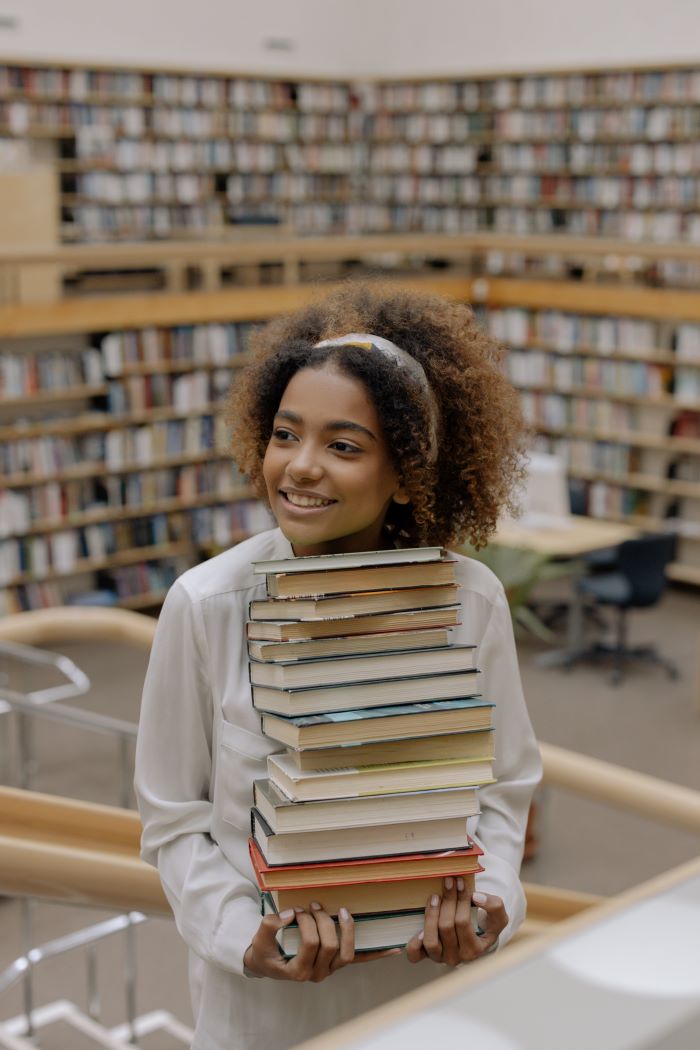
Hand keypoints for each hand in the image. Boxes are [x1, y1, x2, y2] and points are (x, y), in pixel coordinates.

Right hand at [243, 901, 399, 981]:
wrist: (267, 962)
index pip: (310, 944)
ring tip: (342, 911)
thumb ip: (270, 925)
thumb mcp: (260, 939)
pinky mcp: (337, 963)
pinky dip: (377, 955)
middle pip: (330, 945)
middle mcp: (316, 974)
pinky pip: (360, 960)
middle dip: (323, 921)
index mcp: (298, 971)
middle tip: (313, 905)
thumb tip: (290, 913)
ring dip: (347, 930)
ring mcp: (330, 970)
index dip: (307, 924)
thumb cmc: (264, 950)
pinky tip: (394, 949)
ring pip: (347, 954)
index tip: (297, 909)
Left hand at [406, 878, 507, 965]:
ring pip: (431, 940)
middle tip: (448, 882)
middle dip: (447, 901)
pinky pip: (415, 955)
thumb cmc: (486, 924)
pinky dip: (414, 944)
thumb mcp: (498, 916)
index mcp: (475, 950)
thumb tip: (476, 897)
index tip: (459, 881)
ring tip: (435, 897)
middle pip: (446, 927)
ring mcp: (440, 958)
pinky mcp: (426, 955)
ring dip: (431, 915)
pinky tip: (417, 929)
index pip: (463, 923)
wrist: (475, 936)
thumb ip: (494, 906)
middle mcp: (457, 958)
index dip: (461, 900)